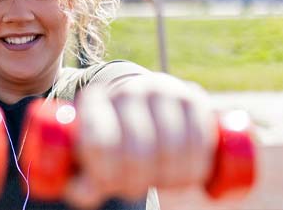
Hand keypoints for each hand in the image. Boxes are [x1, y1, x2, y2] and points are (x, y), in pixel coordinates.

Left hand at [65, 72, 216, 208]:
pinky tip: (187, 175)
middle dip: (137, 182)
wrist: (141, 99)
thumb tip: (82, 192)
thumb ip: (83, 179)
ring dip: (169, 179)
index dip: (105, 175)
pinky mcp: (193, 96)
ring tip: (161, 182)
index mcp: (94, 102)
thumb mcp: (91, 155)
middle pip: (138, 152)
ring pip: (173, 148)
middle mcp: (127, 92)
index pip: (99, 143)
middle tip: (135, 187)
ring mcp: (161, 91)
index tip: (108, 184)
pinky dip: (196, 167)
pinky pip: (200, 140)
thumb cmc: (112, 136)